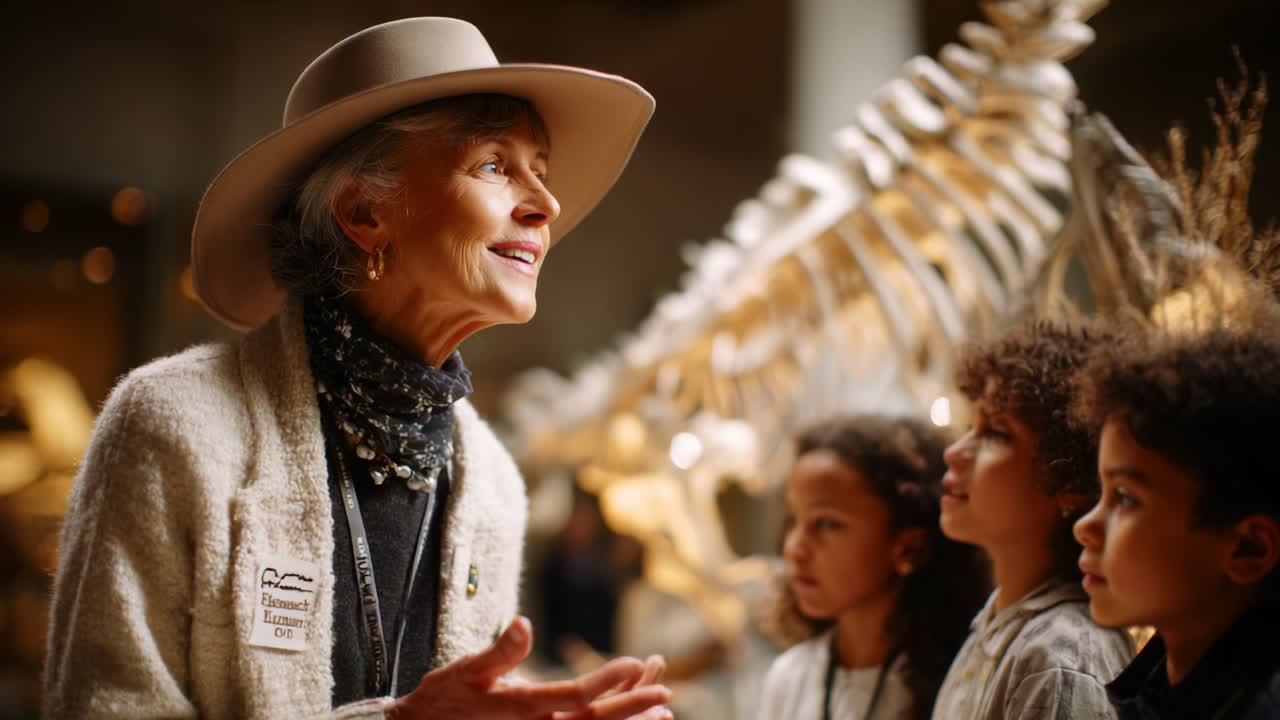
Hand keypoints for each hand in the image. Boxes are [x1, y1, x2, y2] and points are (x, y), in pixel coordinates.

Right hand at [389, 616, 672, 719]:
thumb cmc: (443, 699)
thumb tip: (523, 623)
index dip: (608, 681)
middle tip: (666, 694)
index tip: (636, 663)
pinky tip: (628, 719)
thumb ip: (500, 651)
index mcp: (522, 709)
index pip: (575, 697)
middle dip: (633, 708)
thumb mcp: (466, 670)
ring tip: (662, 711)